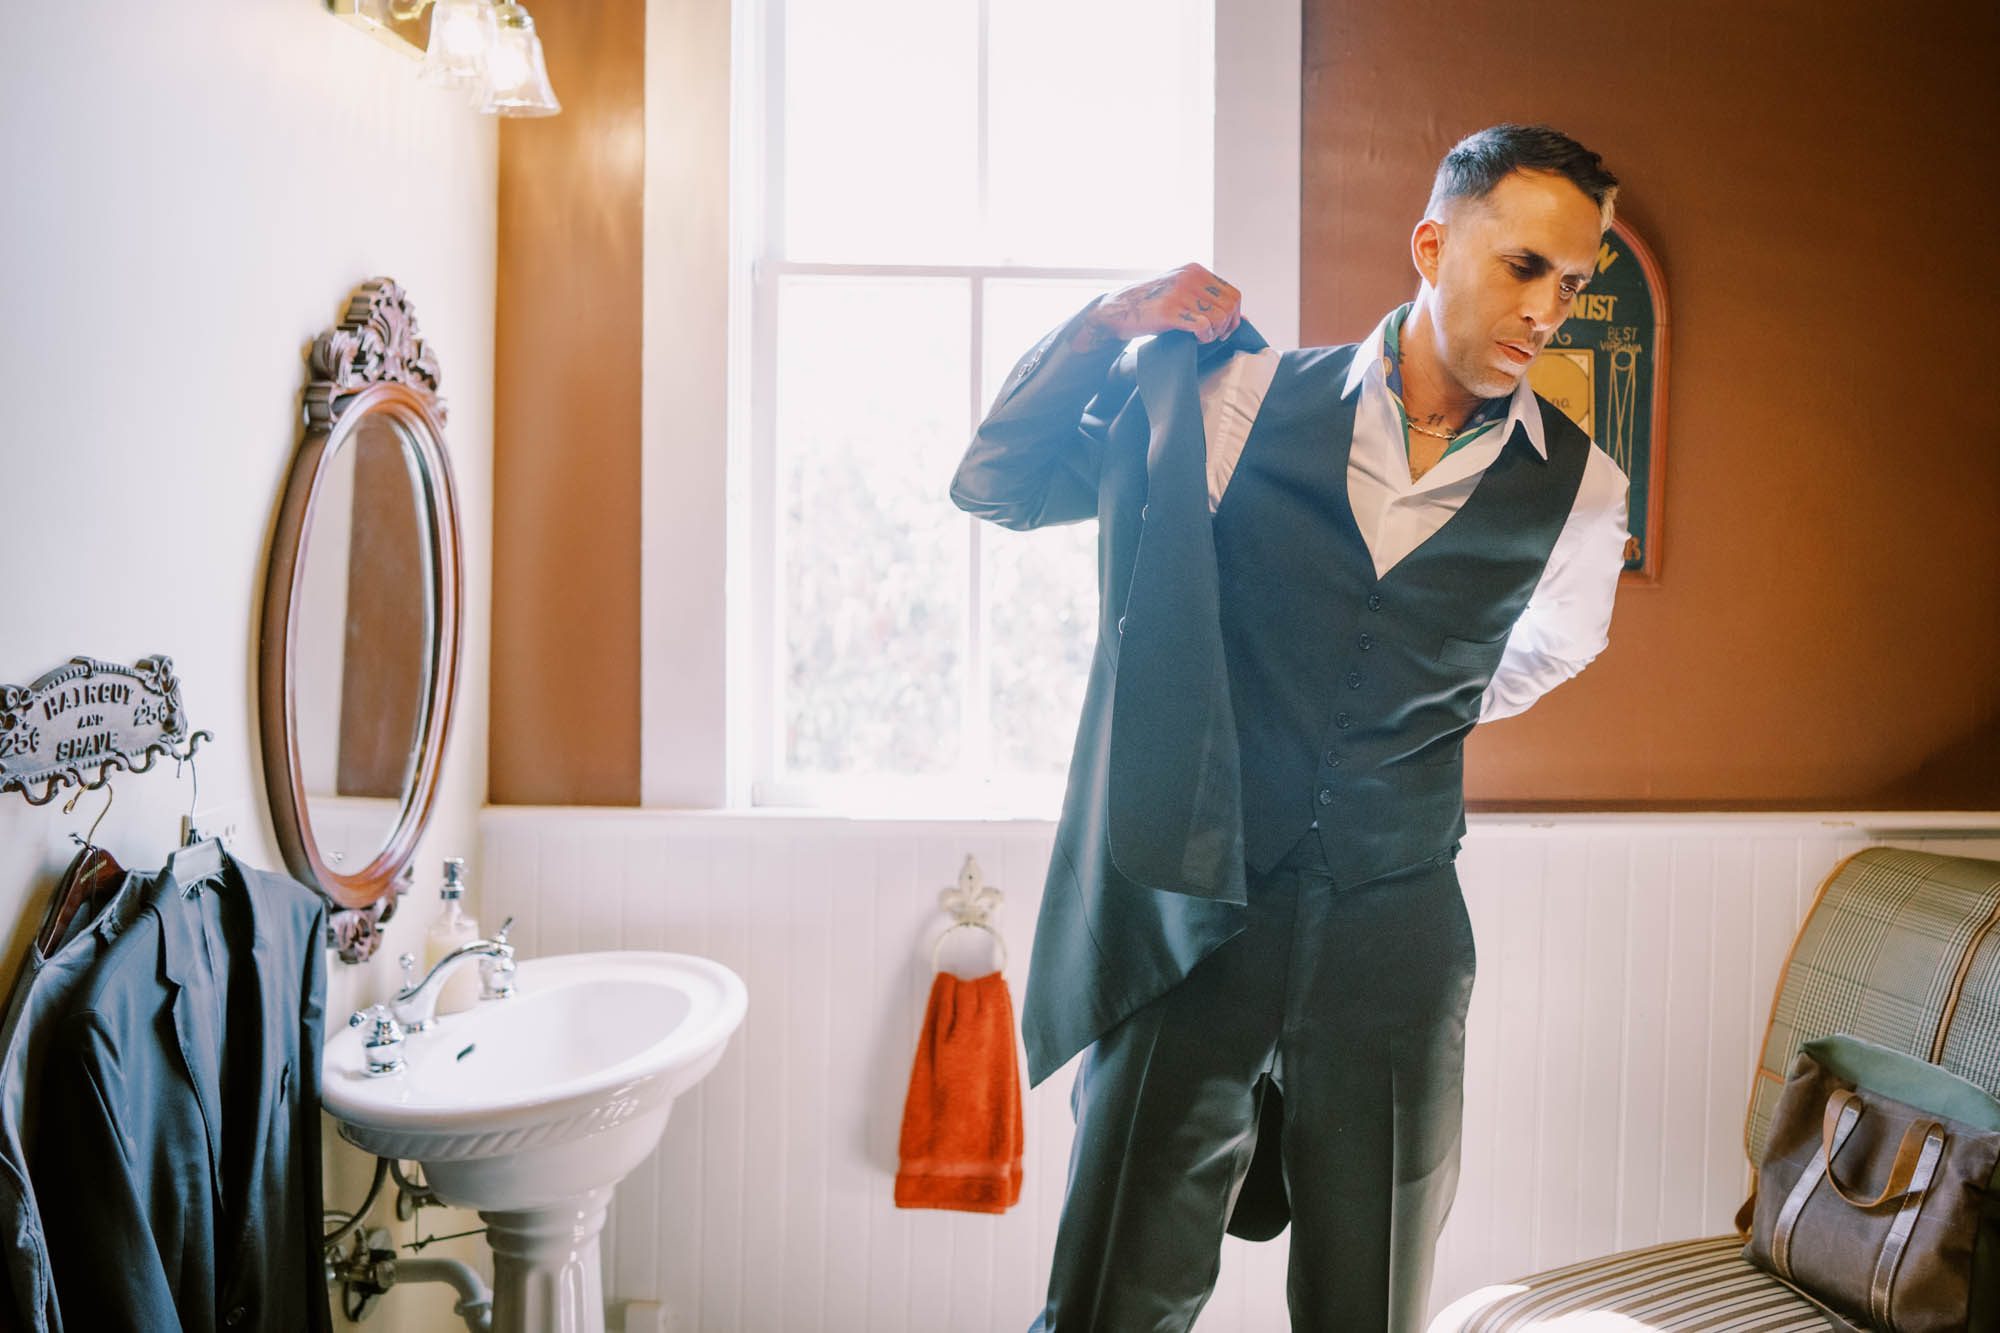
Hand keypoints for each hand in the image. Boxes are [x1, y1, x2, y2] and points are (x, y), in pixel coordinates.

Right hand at [1071, 264, 1243, 350]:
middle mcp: (1189, 277)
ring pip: (1219, 316)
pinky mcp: (1170, 311)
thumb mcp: (1179, 291)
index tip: (1224, 329)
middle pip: (1229, 306)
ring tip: (1201, 337)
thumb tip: (1241, 317)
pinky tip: (1195, 339)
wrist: (1116, 310)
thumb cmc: (1149, 304)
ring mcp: (1179, 293)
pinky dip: (1204, 336)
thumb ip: (1205, 297)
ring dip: (1214, 332)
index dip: (1234, 316)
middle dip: (1226, 326)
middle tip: (1213, 336)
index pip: (1233, 293)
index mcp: (1194, 270)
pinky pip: (1203, 325)